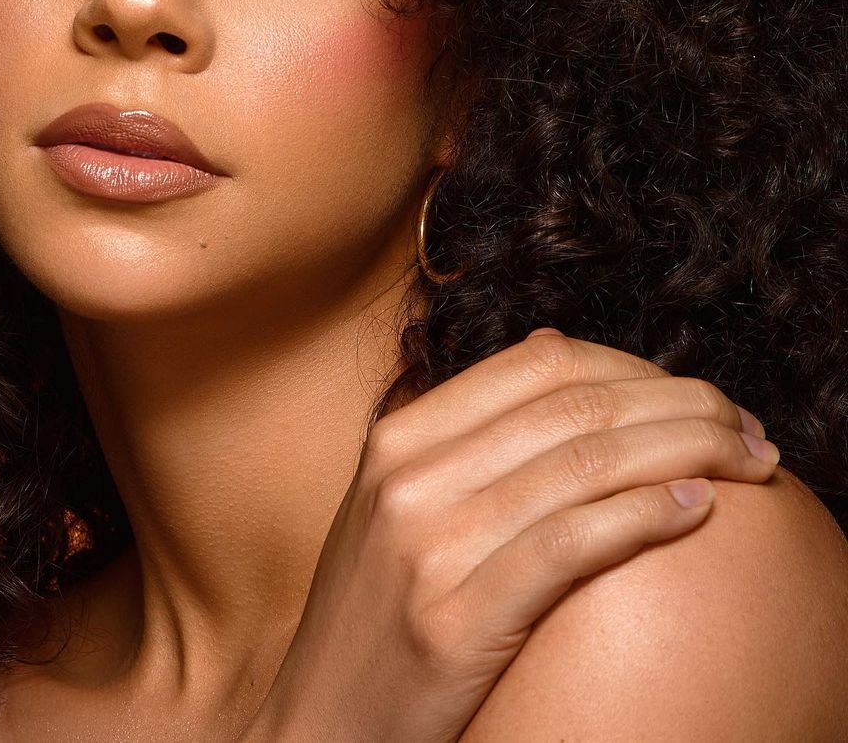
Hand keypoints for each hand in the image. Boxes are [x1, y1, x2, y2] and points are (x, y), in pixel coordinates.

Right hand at [240, 329, 777, 742]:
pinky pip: (571, 544)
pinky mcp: (454, 621)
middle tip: (748, 427)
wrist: (318, 726)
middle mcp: (410, 475)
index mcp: (399, 436)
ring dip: (689, 452)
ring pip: (586, 464)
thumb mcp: (397, 505)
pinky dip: (646, 515)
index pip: (541, 360)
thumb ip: (465, 438)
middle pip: (576, 404)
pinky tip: (697, 509)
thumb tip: (558, 360)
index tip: (694, 393)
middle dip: (683, 405)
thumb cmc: (374, 617)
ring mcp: (428, 544)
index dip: (635, 366)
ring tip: (749, 462)